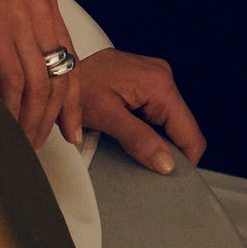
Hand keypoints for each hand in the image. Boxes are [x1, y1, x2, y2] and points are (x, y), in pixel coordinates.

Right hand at [0, 0, 205, 172]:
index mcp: (44, 5)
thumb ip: (4, 22)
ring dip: (33, 121)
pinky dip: (12, 108)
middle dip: (53, 119)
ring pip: (41, 86)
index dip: (72, 100)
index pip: (70, 62)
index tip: (70, 128)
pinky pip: (15, 80)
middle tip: (40, 146)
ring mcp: (23, 22)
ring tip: (21, 145)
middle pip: (61, 80)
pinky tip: (4, 124)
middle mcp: (42, 15)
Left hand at [67, 47, 204, 176]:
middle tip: (138, 159)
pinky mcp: (146, 81)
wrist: (56, 69)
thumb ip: (139, 140)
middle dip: (165, 149)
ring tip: (126, 139)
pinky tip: (126, 128)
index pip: (189, 134)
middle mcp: (162, 76)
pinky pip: (157, 112)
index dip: (183, 161)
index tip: (168, 178)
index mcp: (159, 84)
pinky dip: (146, 127)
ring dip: (154, 138)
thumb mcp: (106, 117)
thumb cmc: (75, 86)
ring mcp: (155, 77)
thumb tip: (166, 163)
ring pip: (170, 122)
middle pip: (181, 129)